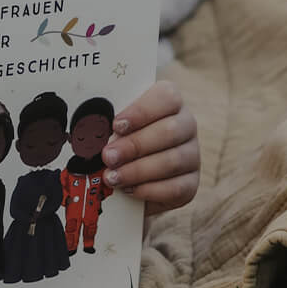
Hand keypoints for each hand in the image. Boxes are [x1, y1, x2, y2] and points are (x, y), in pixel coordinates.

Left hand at [101, 79, 198, 215]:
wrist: (132, 175)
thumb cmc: (120, 140)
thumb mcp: (114, 126)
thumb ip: (108, 121)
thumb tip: (93, 129)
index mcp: (170, 102)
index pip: (166, 97)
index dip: (141, 112)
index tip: (116, 125)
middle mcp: (186, 125)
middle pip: (170, 131)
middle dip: (134, 145)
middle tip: (108, 156)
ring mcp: (192, 154)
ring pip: (173, 161)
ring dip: (137, 170)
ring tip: (112, 177)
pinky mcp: (191, 183)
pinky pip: (176, 188)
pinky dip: (149, 190)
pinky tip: (128, 190)